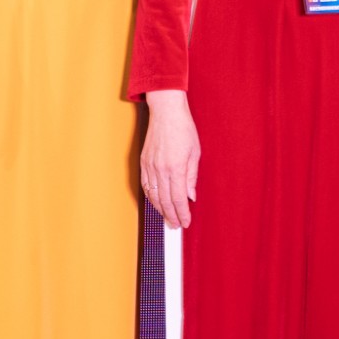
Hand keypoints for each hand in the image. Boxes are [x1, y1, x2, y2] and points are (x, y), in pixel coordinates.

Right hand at [142, 90, 199, 228]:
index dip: (182, 213)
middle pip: (164, 200)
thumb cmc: (183, 128)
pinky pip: (145, 186)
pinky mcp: (143, 162)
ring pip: (153, 195)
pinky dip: (150, 197)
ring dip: (160, 209)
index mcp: (175, 167)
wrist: (166, 112)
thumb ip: (192, 176)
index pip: (178, 198)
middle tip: (175, 226)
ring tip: (167, 218)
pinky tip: (156, 203)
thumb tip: (190, 195)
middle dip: (171, 216)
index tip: (185, 222)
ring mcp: (149, 166)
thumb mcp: (195, 152)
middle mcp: (160, 169)